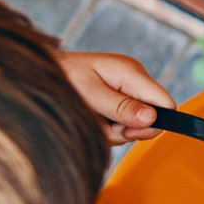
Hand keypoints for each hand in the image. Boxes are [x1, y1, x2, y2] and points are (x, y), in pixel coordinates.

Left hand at [57, 51, 172, 143]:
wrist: (38, 73)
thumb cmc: (60, 78)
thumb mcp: (90, 94)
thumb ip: (121, 107)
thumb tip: (152, 118)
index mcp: (132, 73)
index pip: (165, 103)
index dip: (155, 123)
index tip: (128, 131)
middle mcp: (134, 80)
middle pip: (152, 118)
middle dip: (129, 129)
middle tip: (103, 126)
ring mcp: (126, 90)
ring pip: (136, 125)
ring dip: (113, 130)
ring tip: (90, 118)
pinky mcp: (118, 100)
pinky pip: (123, 123)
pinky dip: (107, 127)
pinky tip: (91, 118)